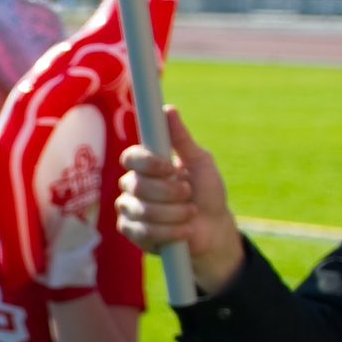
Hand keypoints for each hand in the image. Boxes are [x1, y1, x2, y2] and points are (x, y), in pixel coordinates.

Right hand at [118, 106, 243, 294]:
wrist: (213, 229)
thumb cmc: (206, 192)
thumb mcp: (199, 162)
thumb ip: (181, 139)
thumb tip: (167, 109)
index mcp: (145, 166)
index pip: (131, 158)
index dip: (148, 163)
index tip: (170, 167)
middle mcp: (131, 185)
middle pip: (137, 186)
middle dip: (170, 193)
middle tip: (188, 194)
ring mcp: (129, 209)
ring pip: (143, 210)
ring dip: (175, 214)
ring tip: (190, 214)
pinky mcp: (131, 232)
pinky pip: (144, 231)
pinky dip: (170, 232)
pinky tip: (183, 231)